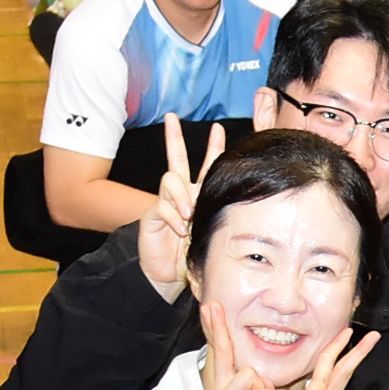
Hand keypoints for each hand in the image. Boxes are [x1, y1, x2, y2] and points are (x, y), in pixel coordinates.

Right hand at [140, 113, 223, 299]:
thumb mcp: (213, 230)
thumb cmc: (194, 253)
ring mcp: (166, 202)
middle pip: (178, 159)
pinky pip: (164, 205)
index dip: (213, 147)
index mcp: (198, 194)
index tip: (218, 129)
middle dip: (174, 137)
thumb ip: (218, 213)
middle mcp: (181, 194)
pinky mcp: (153, 215)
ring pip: (171, 179)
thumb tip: (235, 199)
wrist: (170, 273)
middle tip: (172, 117)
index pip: (206, 167)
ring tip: (189, 214)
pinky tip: (181, 227)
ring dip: (183, 196)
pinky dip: (174, 216)